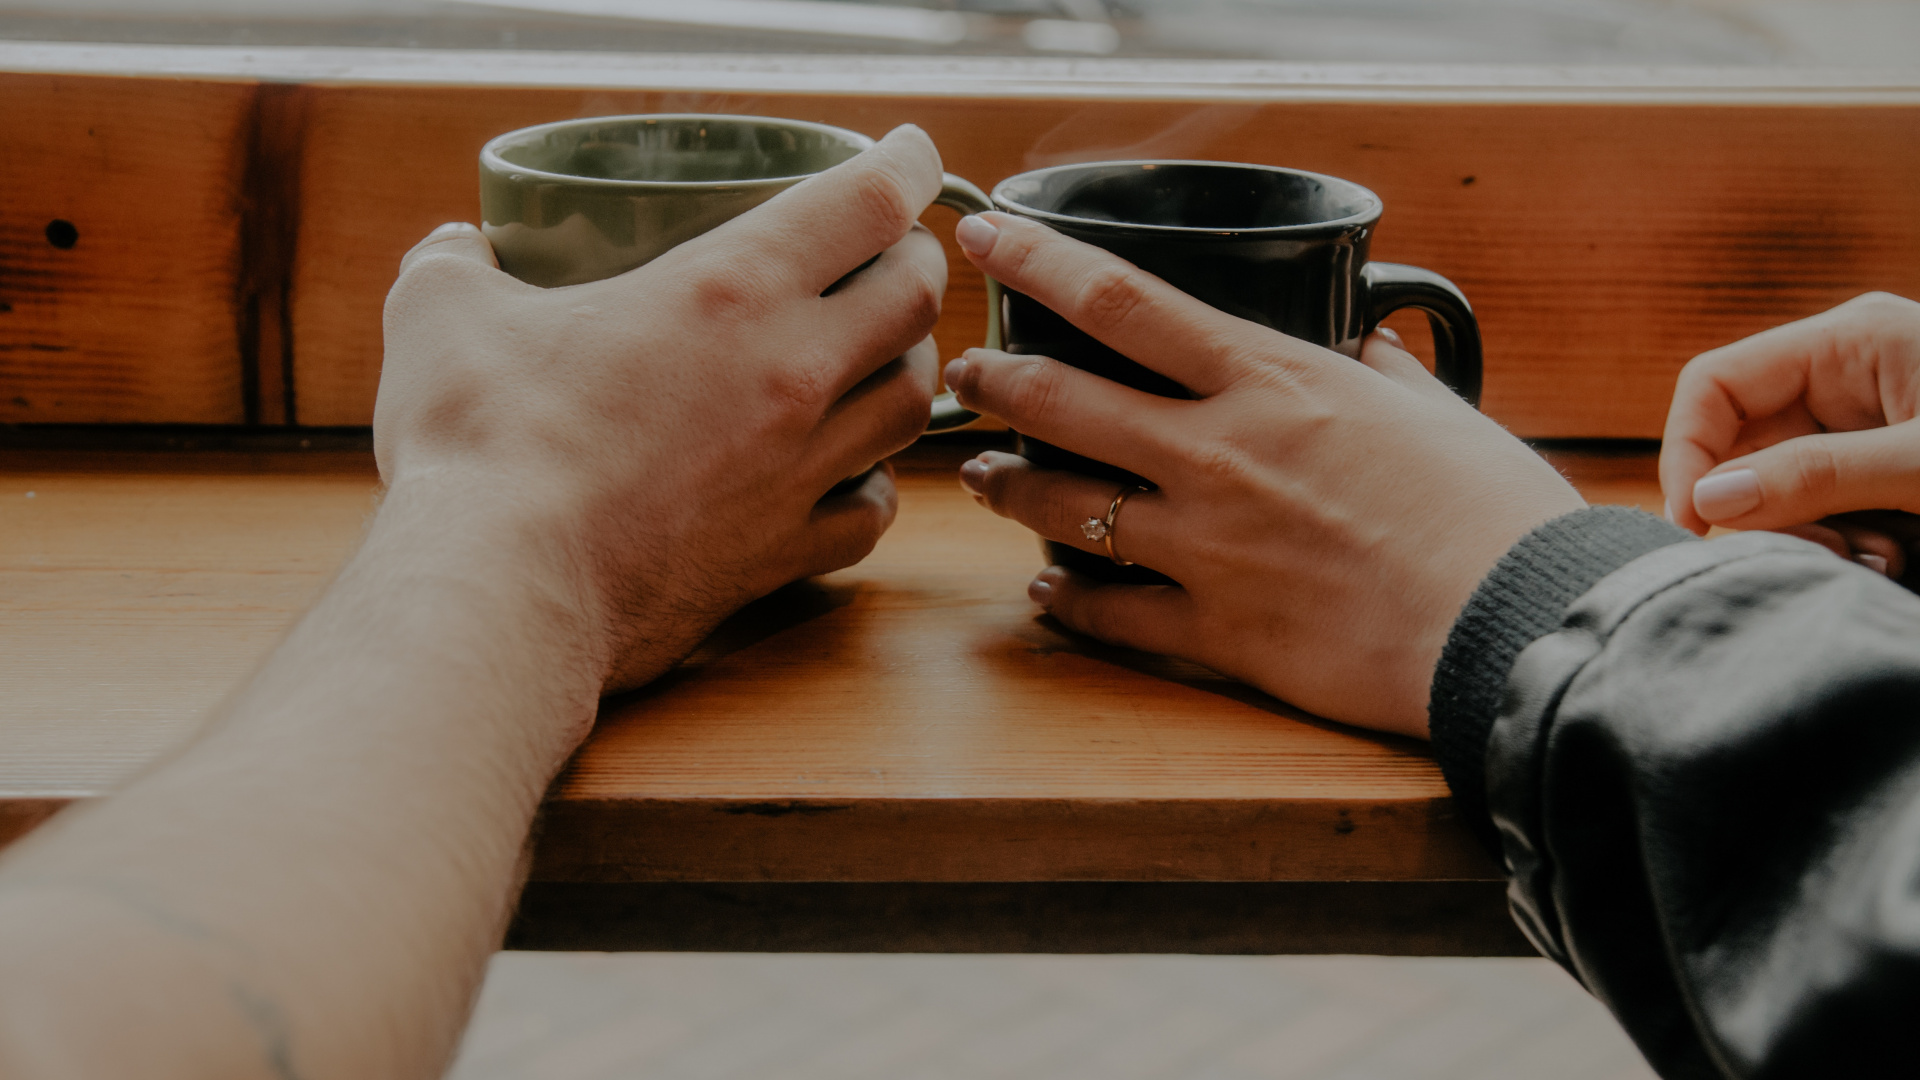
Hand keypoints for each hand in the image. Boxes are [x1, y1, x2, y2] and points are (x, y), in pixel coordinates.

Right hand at [375, 125, 948, 688]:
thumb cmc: (481, 445)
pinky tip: (846, 478)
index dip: (906, 164)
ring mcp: (799, 468)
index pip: (869, 201)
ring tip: (880, 358)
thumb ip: (455, 263)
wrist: (503, 589)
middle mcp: (791, 372)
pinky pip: (869, 512)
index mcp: (730, 288)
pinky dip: (871, 487)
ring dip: (907, 369)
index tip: (910, 155)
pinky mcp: (784, 551)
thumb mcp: (444, 313)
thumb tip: (456, 248)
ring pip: (911, 404)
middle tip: (891, 256)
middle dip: (915, 265)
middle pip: (914, 299)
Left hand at [941, 213, 1583, 737]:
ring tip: (983, 476)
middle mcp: (1218, 454)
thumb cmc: (1491, 513)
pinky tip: (1043, 592)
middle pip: (1063, 401)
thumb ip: (1384, 374)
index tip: (987, 240)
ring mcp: (1206, 546)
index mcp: (1270, 381)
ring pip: (1062, 508)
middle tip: (966, 371)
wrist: (1516, 625)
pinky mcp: (1216, 630)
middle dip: (995, 380)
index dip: (1037, 262)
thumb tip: (1371, 348)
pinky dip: (1065, 601)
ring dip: (1007, 486)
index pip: (1121, 301)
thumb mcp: (1434, 412)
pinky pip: (1109, 614)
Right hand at [1660, 292, 1919, 577]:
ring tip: (1880, 558)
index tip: (1694, 524)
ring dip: (1811, 534)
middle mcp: (1844, 375)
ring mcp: (1863, 422)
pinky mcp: (1880, 467)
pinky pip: (1823, 507)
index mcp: (1848, 342)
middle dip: (1762, 509)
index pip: (1715, 384)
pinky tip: (1893, 556)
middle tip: (1817, 556)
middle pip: (1741, 444)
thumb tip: (1706, 501)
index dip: (1686, 452)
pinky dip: (1844, 541)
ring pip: (1778, 487)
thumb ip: (1817, 475)